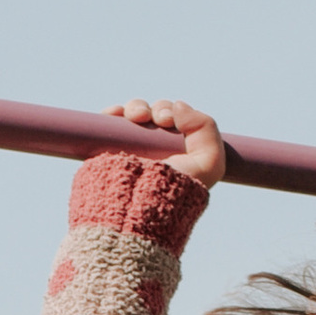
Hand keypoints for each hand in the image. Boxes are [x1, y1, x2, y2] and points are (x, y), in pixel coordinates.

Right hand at [107, 94, 226, 189]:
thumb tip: (178, 106)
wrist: (135, 208)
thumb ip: (207, 129)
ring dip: (137, 107)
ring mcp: (129, 151)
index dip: (174, 113)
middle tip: (159, 120)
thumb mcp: (209, 164)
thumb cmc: (173, 192)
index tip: (172, 121)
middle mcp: (153, 152)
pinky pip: (108, 124)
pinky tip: (115, 114)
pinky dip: (113, 113)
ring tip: (137, 117)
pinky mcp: (106, 152)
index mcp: (177, 154)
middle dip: (159, 109)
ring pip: (133, 115)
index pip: (176, 122)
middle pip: (156, 114)